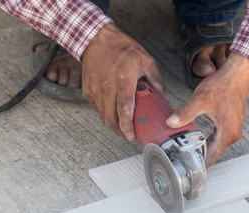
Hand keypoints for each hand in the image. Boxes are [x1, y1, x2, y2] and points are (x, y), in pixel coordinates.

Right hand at [81, 24, 163, 140]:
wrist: (97, 40)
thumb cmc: (122, 49)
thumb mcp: (145, 60)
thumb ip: (155, 80)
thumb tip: (162, 97)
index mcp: (124, 79)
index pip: (125, 109)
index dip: (127, 126)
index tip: (131, 136)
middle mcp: (107, 86)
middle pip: (111, 117)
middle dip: (119, 130)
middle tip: (127, 135)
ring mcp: (95, 89)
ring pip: (102, 115)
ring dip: (111, 124)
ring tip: (120, 126)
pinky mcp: (87, 90)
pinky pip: (96, 108)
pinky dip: (104, 114)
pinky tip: (111, 113)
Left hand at [166, 53, 248, 165]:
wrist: (237, 73)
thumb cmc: (223, 85)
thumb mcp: (200, 99)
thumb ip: (185, 113)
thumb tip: (171, 123)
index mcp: (227, 134)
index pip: (211, 157)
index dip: (197, 163)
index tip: (183, 167)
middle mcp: (233, 135)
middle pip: (213, 153)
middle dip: (197, 157)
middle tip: (179, 160)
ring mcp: (234, 129)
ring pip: (216, 146)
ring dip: (202, 149)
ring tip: (185, 152)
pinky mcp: (231, 123)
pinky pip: (218, 138)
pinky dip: (208, 141)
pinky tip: (196, 140)